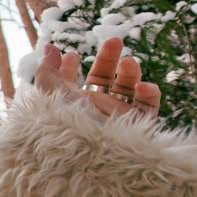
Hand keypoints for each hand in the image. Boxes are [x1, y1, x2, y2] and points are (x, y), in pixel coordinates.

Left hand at [33, 37, 160, 119]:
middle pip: (103, 81)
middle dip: (107, 59)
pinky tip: (143, 86)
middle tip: (114, 40)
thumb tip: (47, 48)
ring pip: (127, 91)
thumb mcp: (51, 96)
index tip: (70, 55)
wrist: (89, 156)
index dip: (69, 68)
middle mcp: (93, 111)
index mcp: (71, 105)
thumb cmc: (67, 126)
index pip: (70, 83)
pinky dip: (149, 95)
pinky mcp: (137, 128)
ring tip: (129, 62)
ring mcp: (116, 119)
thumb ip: (47, 71)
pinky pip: (147, 108)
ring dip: (130, 73)